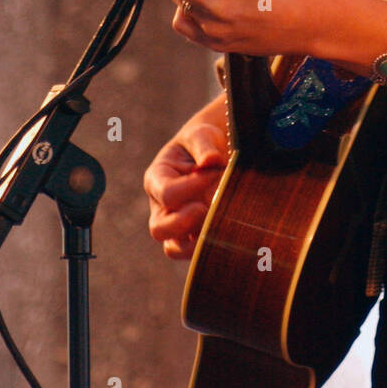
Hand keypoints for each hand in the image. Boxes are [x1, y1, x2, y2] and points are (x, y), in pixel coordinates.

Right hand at [144, 100, 228, 259]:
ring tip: (220, 224)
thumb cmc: (204, 141)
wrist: (216, 150)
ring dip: (197, 241)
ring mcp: (176, 224)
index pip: (166, 192)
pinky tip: (229, 231)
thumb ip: (204, 145)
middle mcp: (161, 206)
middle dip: (184, 223)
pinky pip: (194, 252)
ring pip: (174, 248)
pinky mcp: (193, 235)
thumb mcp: (202, 135)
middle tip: (207, 208)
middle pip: (159, 228)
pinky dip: (209, 247)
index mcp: (157, 178)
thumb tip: (210, 161)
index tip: (215, 172)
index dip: (190, 187)